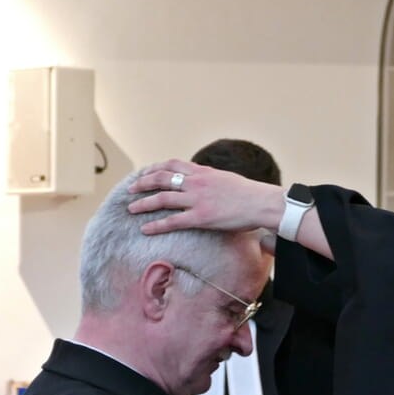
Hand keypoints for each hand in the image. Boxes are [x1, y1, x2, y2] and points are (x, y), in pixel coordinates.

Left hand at [127, 161, 283, 235]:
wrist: (263, 203)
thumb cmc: (251, 194)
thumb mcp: (227, 179)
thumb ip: (211, 179)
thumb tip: (205, 182)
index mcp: (203, 172)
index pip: (172, 165)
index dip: (154, 169)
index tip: (145, 174)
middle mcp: (196, 183)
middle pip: (161, 178)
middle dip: (142, 183)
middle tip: (130, 189)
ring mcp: (197, 200)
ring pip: (163, 198)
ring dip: (143, 203)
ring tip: (131, 209)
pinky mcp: (201, 217)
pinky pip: (173, 221)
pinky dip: (156, 225)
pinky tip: (145, 229)